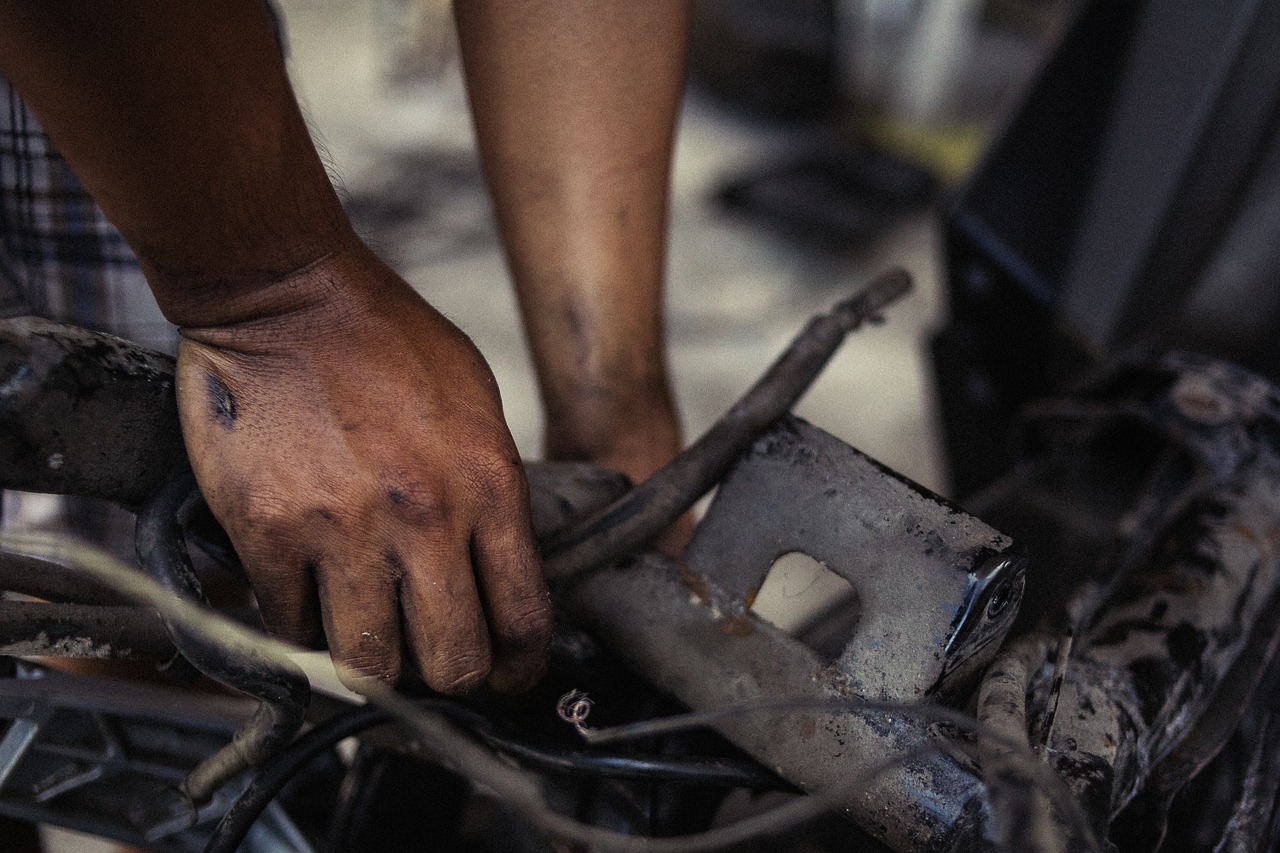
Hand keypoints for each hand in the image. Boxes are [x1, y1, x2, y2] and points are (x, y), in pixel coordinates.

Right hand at [174, 247, 549, 693]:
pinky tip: (308, 606)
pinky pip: (288, 626)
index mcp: (489, 483)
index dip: (519, 667)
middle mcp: (423, 517)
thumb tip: (497, 563)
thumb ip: (492, 487)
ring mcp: (342, 528)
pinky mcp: (267, 531)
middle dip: (449, 681)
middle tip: (434, 669)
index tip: (507, 677)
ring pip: (368, 664)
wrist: (285, 294)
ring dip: (371, 666)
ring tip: (368, 642)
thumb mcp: (476, 403)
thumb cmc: (385, 339)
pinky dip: (300, 630)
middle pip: (452, 663)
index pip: (524, 617)